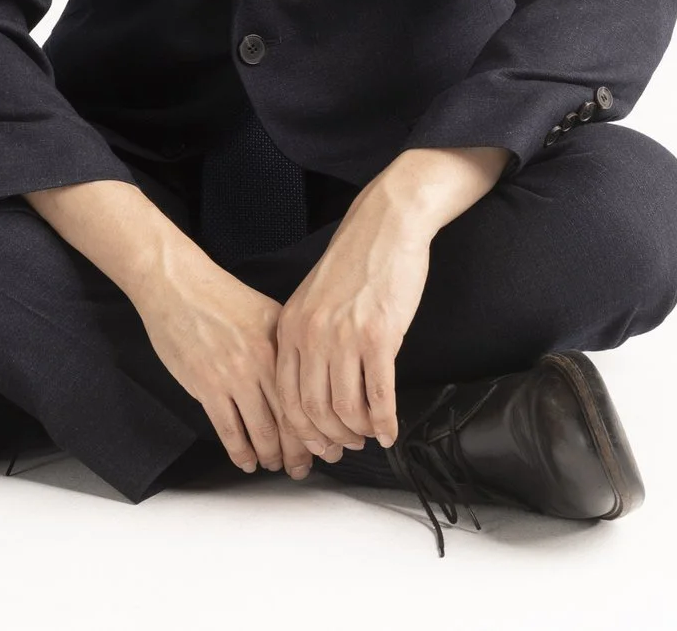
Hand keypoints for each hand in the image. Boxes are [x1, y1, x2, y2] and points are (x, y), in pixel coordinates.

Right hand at [129, 261, 312, 479]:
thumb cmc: (217, 296)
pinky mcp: (205, 385)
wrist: (176, 285)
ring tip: (274, 465)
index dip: (319, 429)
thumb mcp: (267, 312)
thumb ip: (287, 346)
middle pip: (290, 420)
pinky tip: (246, 461)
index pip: (309, 398)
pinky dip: (239, 452)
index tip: (325, 446)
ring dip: (271, 456)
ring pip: (262, 431)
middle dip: (300, 453)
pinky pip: (228, 430)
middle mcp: (262, 362)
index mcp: (281, 344)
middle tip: (303, 468)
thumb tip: (308, 377)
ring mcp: (233, 376)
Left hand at [272, 146, 505, 454]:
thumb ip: (306, 338)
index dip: (301, 430)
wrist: (384, 227)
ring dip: (358, 433)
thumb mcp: (312, 300)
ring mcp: (344, 338)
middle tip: (344, 449)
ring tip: (369, 437)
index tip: (315, 444)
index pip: (285, 397)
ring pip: (345, 410)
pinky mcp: (379, 337)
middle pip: (312, 411)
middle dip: (329, 439)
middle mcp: (311, 336)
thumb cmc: (353, 264)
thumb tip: (311, 384)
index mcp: (290, 328)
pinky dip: (385, 421)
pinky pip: (379, 396)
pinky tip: (391, 431)